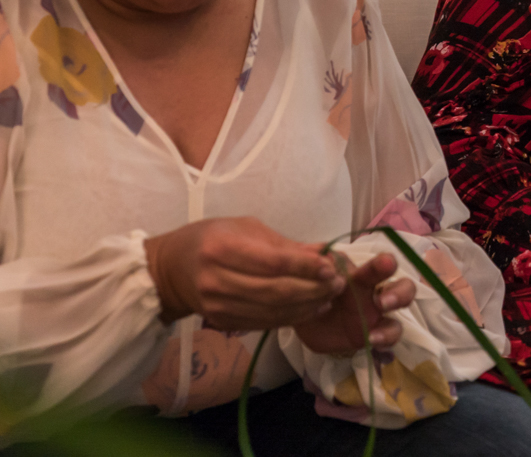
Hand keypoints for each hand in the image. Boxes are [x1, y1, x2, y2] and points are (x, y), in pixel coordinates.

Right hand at [144, 217, 344, 329]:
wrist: (171, 270)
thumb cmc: (212, 238)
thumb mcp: (245, 228)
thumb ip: (283, 244)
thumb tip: (323, 252)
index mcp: (222, 248)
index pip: (273, 263)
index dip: (306, 268)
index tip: (331, 267)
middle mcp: (217, 280)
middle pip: (276, 291)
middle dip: (313, 289)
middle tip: (338, 284)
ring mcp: (218, 306)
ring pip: (273, 311)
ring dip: (308, 306)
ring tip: (330, 297)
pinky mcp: (223, 322)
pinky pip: (265, 323)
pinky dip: (292, 317)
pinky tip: (312, 309)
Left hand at [293, 252, 416, 354]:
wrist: (300, 314)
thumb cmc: (314, 286)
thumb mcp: (312, 271)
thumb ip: (320, 262)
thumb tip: (327, 258)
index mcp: (363, 275)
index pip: (382, 265)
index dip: (386, 264)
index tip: (385, 265)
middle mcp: (376, 294)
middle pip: (404, 289)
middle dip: (400, 294)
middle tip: (382, 302)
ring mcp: (376, 318)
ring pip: (398, 322)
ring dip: (391, 330)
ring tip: (374, 335)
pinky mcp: (371, 336)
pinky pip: (386, 340)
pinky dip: (383, 341)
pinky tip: (370, 341)